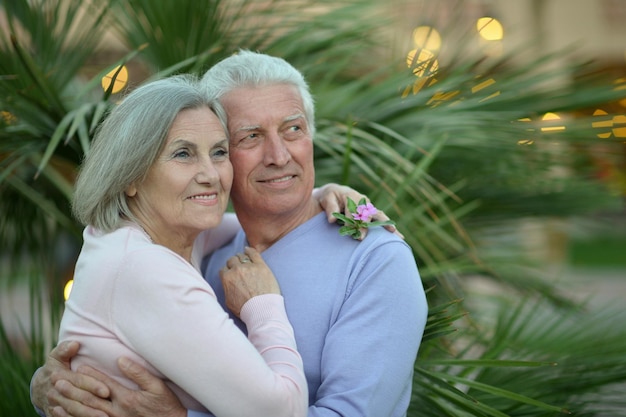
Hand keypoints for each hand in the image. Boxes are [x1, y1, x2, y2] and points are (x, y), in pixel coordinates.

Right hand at [31, 341, 109, 416]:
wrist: (38, 388)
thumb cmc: (54, 367)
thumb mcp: (56, 356)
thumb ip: (64, 349)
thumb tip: (75, 343)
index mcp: (59, 376)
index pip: (79, 381)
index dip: (93, 386)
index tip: (107, 391)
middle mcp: (55, 391)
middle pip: (77, 399)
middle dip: (94, 404)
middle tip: (109, 410)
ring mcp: (54, 404)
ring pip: (73, 411)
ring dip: (88, 416)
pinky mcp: (54, 414)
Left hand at [56, 358, 184, 416]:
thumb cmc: (166, 405)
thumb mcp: (157, 386)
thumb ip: (138, 373)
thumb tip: (120, 360)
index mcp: (127, 398)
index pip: (104, 384)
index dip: (91, 375)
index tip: (78, 366)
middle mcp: (116, 411)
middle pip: (91, 399)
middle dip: (73, 390)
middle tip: (56, 380)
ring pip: (86, 414)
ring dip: (69, 405)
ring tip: (54, 397)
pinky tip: (64, 415)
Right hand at [220, 246, 279, 316]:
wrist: (262, 310)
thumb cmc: (246, 309)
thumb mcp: (228, 302)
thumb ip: (226, 289)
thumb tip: (227, 285)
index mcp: (227, 278)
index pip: (223, 270)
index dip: (227, 272)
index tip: (231, 273)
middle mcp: (236, 270)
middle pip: (232, 261)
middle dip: (233, 264)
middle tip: (238, 268)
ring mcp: (249, 266)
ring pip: (241, 256)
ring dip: (241, 258)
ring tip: (244, 260)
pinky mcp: (261, 266)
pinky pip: (254, 253)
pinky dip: (250, 251)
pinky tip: (248, 250)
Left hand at [313, 183, 403, 239]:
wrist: (335, 195)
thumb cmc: (330, 197)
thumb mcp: (327, 198)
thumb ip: (330, 207)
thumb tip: (332, 220)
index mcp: (352, 196)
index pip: (352, 210)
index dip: (349, 220)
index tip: (347, 230)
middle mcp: (363, 201)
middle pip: (367, 214)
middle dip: (363, 226)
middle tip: (359, 238)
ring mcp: (369, 207)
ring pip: (379, 216)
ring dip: (385, 225)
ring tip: (393, 233)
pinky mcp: (372, 213)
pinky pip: (382, 220)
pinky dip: (389, 227)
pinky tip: (398, 236)